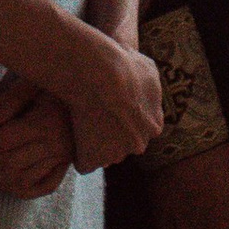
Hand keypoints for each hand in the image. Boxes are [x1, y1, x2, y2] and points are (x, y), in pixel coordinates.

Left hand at [0, 75, 75, 198]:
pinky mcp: (65, 164)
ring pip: (18, 177)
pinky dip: (15, 188)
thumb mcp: (37, 77)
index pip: (0, 139)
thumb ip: (12, 98)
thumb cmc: (60, 75)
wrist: (96, 85)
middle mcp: (56, 146)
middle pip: (4, 160)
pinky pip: (39, 186)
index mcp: (47, 123)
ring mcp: (62, 159)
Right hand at [65, 30, 162, 171]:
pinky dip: (79, 154)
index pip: (140, 130)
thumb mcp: (148, 69)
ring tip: (81, 121)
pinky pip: (85, 163)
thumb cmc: (123, 65)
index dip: (125, 119)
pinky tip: (74, 136)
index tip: (112, 108)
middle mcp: (138, 145)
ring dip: (96, 143)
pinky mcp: (93, 159)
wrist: (99, 73)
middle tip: (95, 114)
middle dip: (113, 135)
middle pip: (124, 145)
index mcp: (154, 125)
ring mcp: (115, 155)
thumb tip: (145, 88)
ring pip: (105, 155)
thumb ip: (149, 87)